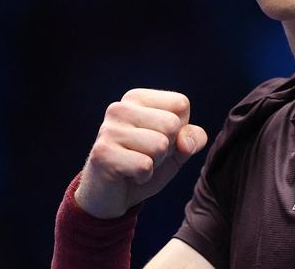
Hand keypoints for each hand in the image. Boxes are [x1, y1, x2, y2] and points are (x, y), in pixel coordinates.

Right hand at [73, 88, 208, 218]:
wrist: (110, 196)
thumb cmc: (144, 165)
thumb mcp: (177, 150)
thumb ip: (192, 138)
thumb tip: (185, 140)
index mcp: (137, 98)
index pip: (180, 104)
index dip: (179, 130)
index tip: (156, 140)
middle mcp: (120, 108)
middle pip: (172, 124)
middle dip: (167, 148)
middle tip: (146, 156)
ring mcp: (109, 130)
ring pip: (160, 145)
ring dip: (155, 163)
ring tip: (136, 165)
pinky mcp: (103, 154)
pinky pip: (145, 165)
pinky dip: (144, 176)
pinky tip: (129, 175)